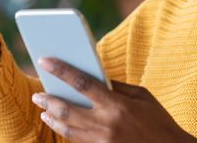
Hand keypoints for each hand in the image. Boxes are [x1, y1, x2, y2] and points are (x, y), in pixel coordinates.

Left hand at [31, 58, 196, 142]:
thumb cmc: (158, 119)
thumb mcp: (141, 95)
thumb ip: (116, 87)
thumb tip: (93, 77)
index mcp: (117, 105)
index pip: (82, 83)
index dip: (61, 70)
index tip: (45, 61)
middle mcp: (106, 125)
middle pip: (67, 109)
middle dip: (49, 100)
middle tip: (37, 94)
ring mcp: (102, 142)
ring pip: (67, 129)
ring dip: (52, 118)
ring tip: (43, 109)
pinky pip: (77, 140)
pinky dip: (65, 130)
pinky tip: (59, 124)